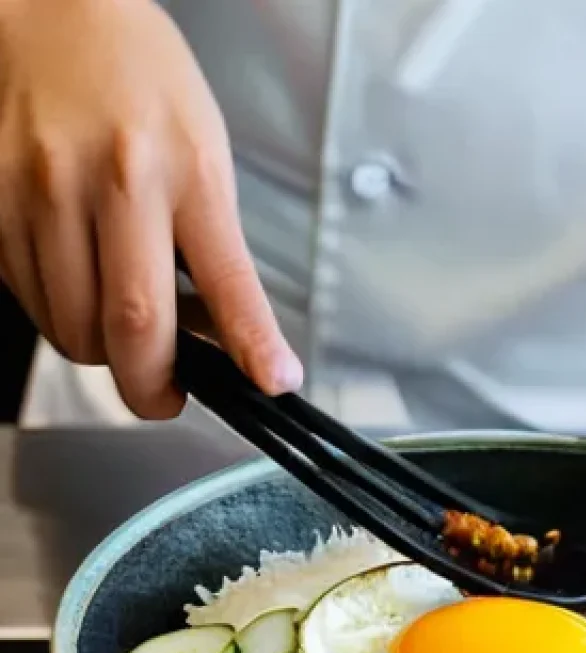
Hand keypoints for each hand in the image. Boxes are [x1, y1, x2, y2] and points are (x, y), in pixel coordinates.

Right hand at [0, 0, 301, 418]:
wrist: (52, 14)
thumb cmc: (142, 87)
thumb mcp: (206, 155)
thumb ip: (213, 247)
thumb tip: (218, 335)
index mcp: (188, 170)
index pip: (229, 280)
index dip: (252, 345)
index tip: (271, 383)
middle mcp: (115, 180)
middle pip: (132, 326)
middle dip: (151, 387)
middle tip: (165, 396)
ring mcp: (43, 190)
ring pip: (72, 326)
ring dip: (102, 350)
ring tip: (122, 318)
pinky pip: (27, 296)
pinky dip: (59, 312)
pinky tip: (80, 280)